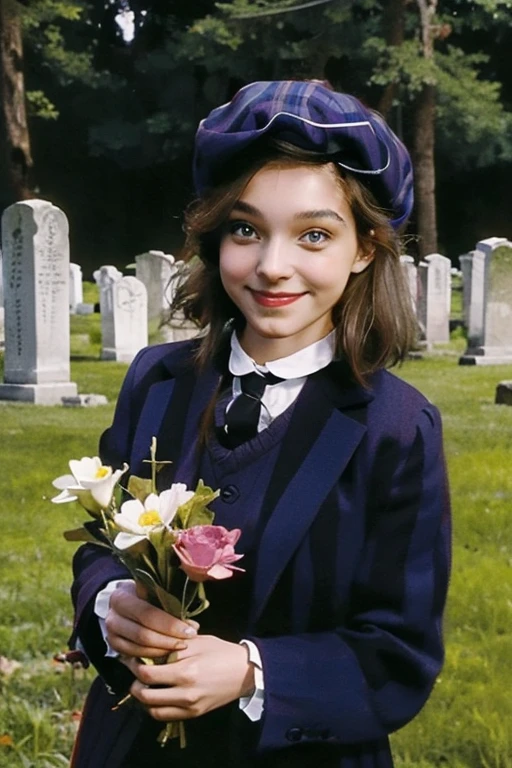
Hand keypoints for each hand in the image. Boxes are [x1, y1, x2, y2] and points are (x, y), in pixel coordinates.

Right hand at [105, 581, 198, 659]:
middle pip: (143, 634)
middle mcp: (112, 617)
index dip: (170, 624)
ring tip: (182, 646)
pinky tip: (169, 652)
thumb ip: (168, 601)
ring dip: (164, 650)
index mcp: (120, 597)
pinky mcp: (115, 646)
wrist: (127, 601)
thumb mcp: (154, 590)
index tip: (191, 629)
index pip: (148, 614)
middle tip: (188, 641)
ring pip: (140, 648)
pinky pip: (136, 656)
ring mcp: (111, 634)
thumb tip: (191, 621)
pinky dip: (154, 655)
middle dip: (169, 640)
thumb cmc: (146, 593)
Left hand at [125, 635, 255, 720]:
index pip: (147, 674)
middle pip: (145, 696)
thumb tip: (149, 647)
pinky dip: (155, 708)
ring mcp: (190, 707)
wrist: (244, 672)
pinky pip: (166, 716)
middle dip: (134, 684)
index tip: (132, 658)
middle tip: (135, 672)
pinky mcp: (194, 714)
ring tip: (143, 685)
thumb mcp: (197, 641)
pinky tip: (156, 695)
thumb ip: (172, 645)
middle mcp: (185, 693)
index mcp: (186, 671)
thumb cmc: (220, 651)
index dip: (134, 666)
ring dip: (143, 699)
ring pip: (153, 710)